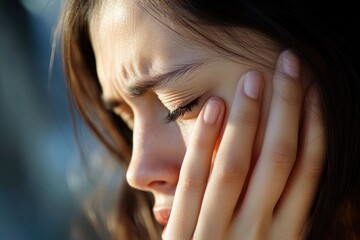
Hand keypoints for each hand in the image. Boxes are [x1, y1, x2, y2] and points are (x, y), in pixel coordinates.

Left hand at [163, 50, 324, 239]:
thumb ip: (280, 213)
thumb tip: (299, 169)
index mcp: (288, 235)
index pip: (308, 171)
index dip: (314, 127)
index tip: (314, 91)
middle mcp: (261, 232)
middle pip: (279, 157)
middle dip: (287, 107)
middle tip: (289, 63)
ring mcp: (220, 233)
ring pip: (238, 163)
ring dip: (248, 117)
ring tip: (253, 77)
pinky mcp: (184, 235)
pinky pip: (195, 180)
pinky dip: (205, 141)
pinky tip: (213, 107)